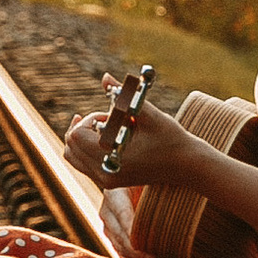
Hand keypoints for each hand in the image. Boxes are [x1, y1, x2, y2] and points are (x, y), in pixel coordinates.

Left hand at [61, 91, 200, 187]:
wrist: (186, 165)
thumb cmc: (170, 138)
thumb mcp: (147, 113)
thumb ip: (123, 95)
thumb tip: (104, 77)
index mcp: (112, 160)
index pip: (77, 136)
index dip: (91, 119)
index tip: (113, 114)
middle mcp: (105, 175)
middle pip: (70, 147)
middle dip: (86, 127)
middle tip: (111, 119)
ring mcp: (106, 180)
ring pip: (73, 157)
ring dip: (84, 137)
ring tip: (108, 126)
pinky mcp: (110, 180)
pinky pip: (83, 163)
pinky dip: (88, 147)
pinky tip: (110, 135)